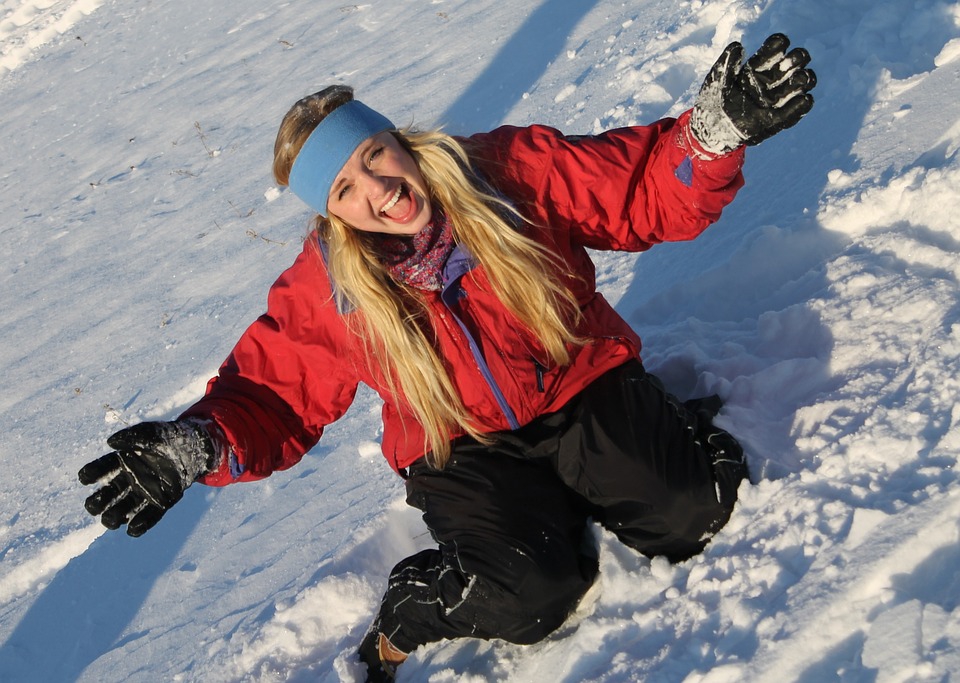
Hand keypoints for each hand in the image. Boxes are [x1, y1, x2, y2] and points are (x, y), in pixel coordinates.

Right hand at [79, 420, 219, 536]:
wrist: (193, 448)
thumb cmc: (168, 438)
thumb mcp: (151, 432)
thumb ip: (132, 436)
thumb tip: (111, 443)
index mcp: (123, 461)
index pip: (102, 468)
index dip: (91, 474)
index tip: (85, 478)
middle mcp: (130, 479)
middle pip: (107, 495)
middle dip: (97, 503)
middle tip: (94, 506)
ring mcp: (144, 492)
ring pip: (123, 509)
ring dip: (113, 518)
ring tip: (112, 521)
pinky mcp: (161, 502)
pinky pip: (148, 516)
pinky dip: (140, 525)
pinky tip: (133, 529)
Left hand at [690, 33, 816, 154]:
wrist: (708, 129)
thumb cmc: (711, 101)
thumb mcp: (717, 80)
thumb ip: (727, 62)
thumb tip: (738, 46)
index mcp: (755, 69)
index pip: (772, 52)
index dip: (779, 45)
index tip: (781, 43)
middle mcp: (767, 83)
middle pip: (790, 66)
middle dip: (797, 59)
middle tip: (794, 60)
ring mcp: (772, 101)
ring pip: (797, 86)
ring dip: (803, 80)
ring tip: (803, 78)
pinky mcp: (774, 121)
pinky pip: (792, 113)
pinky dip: (801, 106)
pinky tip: (805, 99)